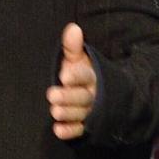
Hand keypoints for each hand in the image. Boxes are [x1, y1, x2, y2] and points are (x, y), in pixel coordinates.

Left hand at [47, 22, 97, 139]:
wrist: (106, 95)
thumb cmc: (83, 73)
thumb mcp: (79, 58)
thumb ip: (73, 46)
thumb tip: (73, 28)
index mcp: (92, 76)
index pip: (85, 75)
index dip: (76, 76)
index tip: (63, 76)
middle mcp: (94, 95)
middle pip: (83, 96)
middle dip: (68, 97)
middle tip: (52, 95)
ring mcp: (92, 112)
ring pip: (82, 113)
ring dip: (68, 113)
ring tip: (54, 112)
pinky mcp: (88, 126)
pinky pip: (80, 130)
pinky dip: (70, 131)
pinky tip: (58, 130)